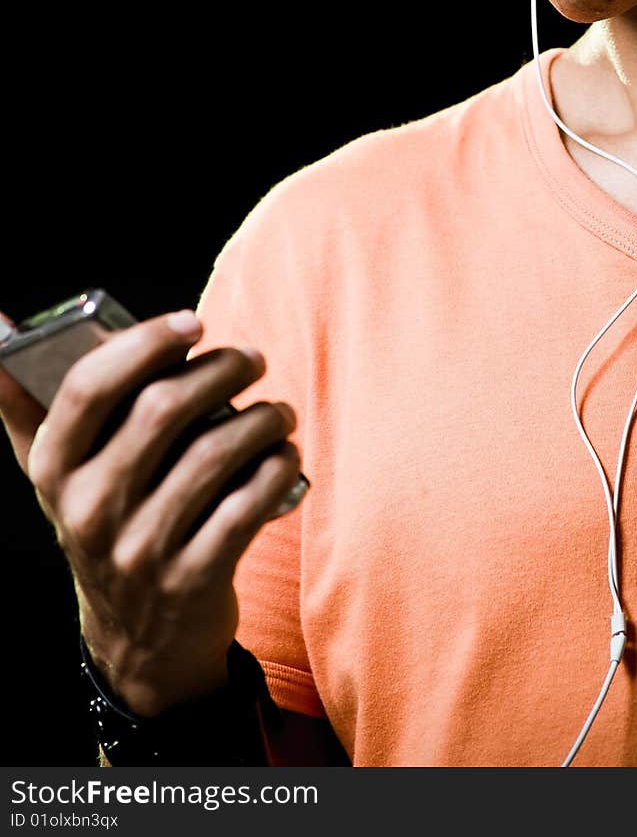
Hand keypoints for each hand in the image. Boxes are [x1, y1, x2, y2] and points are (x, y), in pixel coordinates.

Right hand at [0, 311, 301, 715]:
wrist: (140, 640)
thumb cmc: (107, 524)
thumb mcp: (58, 473)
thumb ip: (28, 402)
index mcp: (53, 468)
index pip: (89, 386)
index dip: (146, 343)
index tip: (194, 321)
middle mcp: (88, 508)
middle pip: (163, 408)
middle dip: (221, 369)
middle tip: (251, 359)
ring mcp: (139, 549)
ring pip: (215, 452)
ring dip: (261, 418)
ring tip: (276, 411)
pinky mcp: (192, 579)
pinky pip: (247, 504)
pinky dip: (276, 469)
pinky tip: (283, 454)